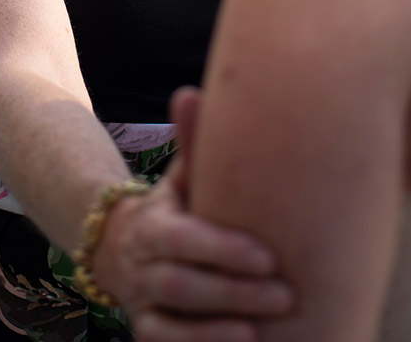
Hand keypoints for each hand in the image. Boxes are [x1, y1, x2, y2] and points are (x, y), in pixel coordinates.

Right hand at [93, 88, 293, 341]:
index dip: (224, 250)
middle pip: (183, 285)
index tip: (269, 257)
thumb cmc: (176, 208)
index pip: (185, 239)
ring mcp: (142, 302)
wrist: (123, 248)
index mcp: (155, 222)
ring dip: (217, 329)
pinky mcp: (146, 331)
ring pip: (173, 321)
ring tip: (264, 332)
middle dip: (234, 292)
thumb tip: (189, 93)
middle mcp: (143, 265)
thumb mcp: (181, 179)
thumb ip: (191, 143)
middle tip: (287, 297)